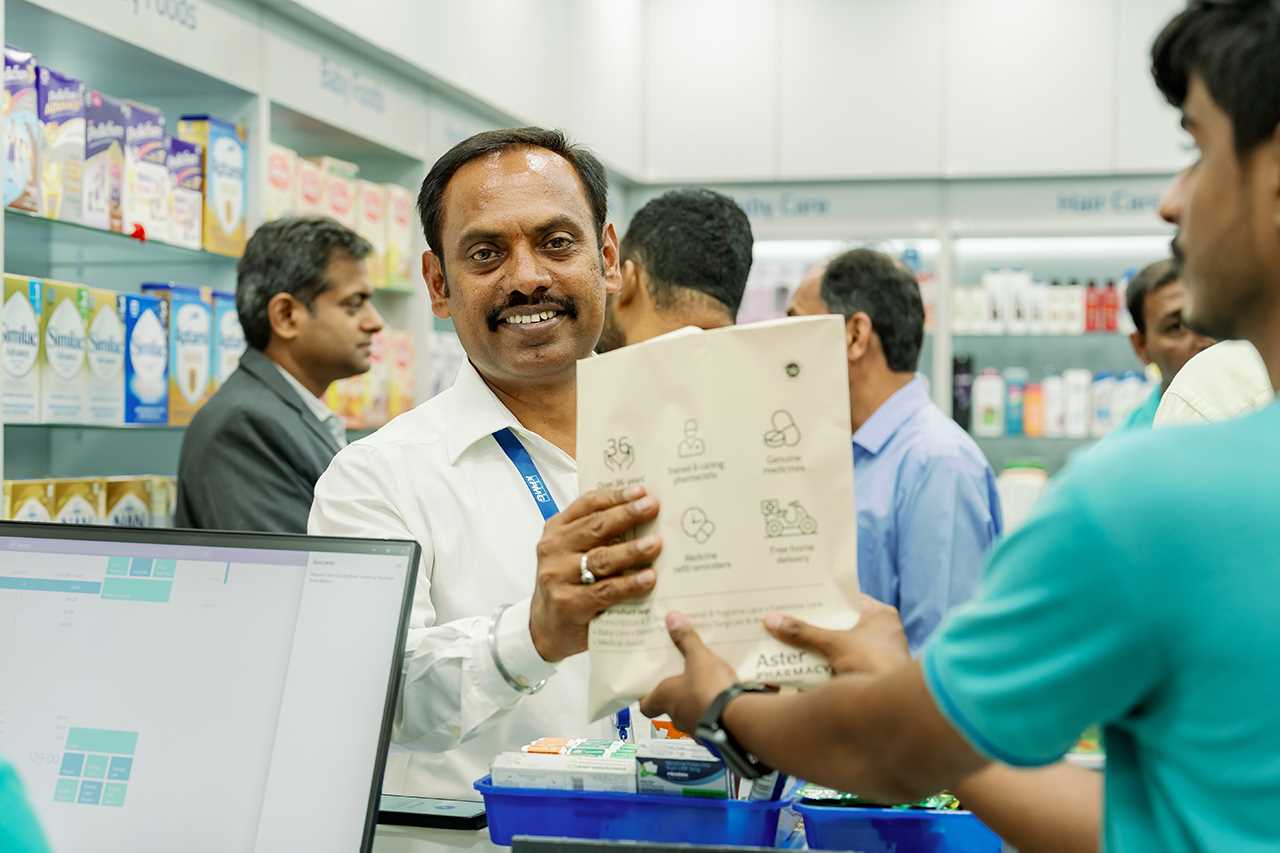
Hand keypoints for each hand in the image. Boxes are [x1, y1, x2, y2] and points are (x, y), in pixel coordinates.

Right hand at [529, 485, 662, 661]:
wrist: (546, 627)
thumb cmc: (568, 583)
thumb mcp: (573, 552)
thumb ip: (597, 534)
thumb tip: (642, 513)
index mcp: (557, 529)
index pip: (587, 504)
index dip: (616, 496)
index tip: (641, 491)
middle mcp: (554, 549)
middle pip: (596, 527)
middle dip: (627, 515)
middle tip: (653, 507)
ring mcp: (558, 576)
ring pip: (601, 559)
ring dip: (632, 550)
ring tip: (656, 543)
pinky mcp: (569, 604)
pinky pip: (605, 590)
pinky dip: (629, 584)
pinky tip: (648, 578)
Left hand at [640, 612, 736, 732]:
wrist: (738, 720)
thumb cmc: (710, 689)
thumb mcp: (699, 658)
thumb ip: (686, 640)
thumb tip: (672, 618)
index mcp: (665, 698)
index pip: (646, 704)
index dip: (647, 695)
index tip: (650, 685)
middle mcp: (677, 716)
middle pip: (670, 707)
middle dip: (678, 693)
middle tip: (684, 676)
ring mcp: (696, 728)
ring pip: (692, 713)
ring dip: (698, 702)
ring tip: (709, 684)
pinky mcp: (716, 734)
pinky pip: (712, 720)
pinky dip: (716, 711)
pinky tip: (726, 698)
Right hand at [765, 593, 909, 676]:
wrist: (891, 709)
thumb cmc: (871, 664)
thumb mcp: (834, 643)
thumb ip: (803, 632)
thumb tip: (771, 620)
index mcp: (880, 615)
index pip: (847, 599)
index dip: (823, 598)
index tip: (799, 597)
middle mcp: (882, 632)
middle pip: (841, 623)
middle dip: (816, 624)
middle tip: (788, 617)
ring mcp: (876, 655)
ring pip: (839, 645)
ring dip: (818, 645)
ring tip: (788, 636)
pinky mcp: (868, 675)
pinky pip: (841, 663)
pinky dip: (824, 663)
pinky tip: (800, 661)